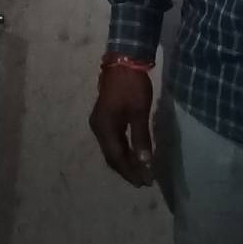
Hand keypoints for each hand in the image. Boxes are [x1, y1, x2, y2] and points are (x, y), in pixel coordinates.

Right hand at [89, 62, 155, 187]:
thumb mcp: (139, 112)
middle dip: (127, 169)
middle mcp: (98, 128)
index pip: (117, 157)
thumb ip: (140, 138)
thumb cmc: (132, 86)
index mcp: (105, 128)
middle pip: (112, 156)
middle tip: (143, 181)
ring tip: (140, 172)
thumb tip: (144, 162)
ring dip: (125, 160)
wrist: (123, 61)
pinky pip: (112, 140)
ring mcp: (100, 122)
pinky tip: (133, 154)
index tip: (144, 182)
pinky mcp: (105, 117)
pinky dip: (123, 149)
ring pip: (112, 148)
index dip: (130, 171)